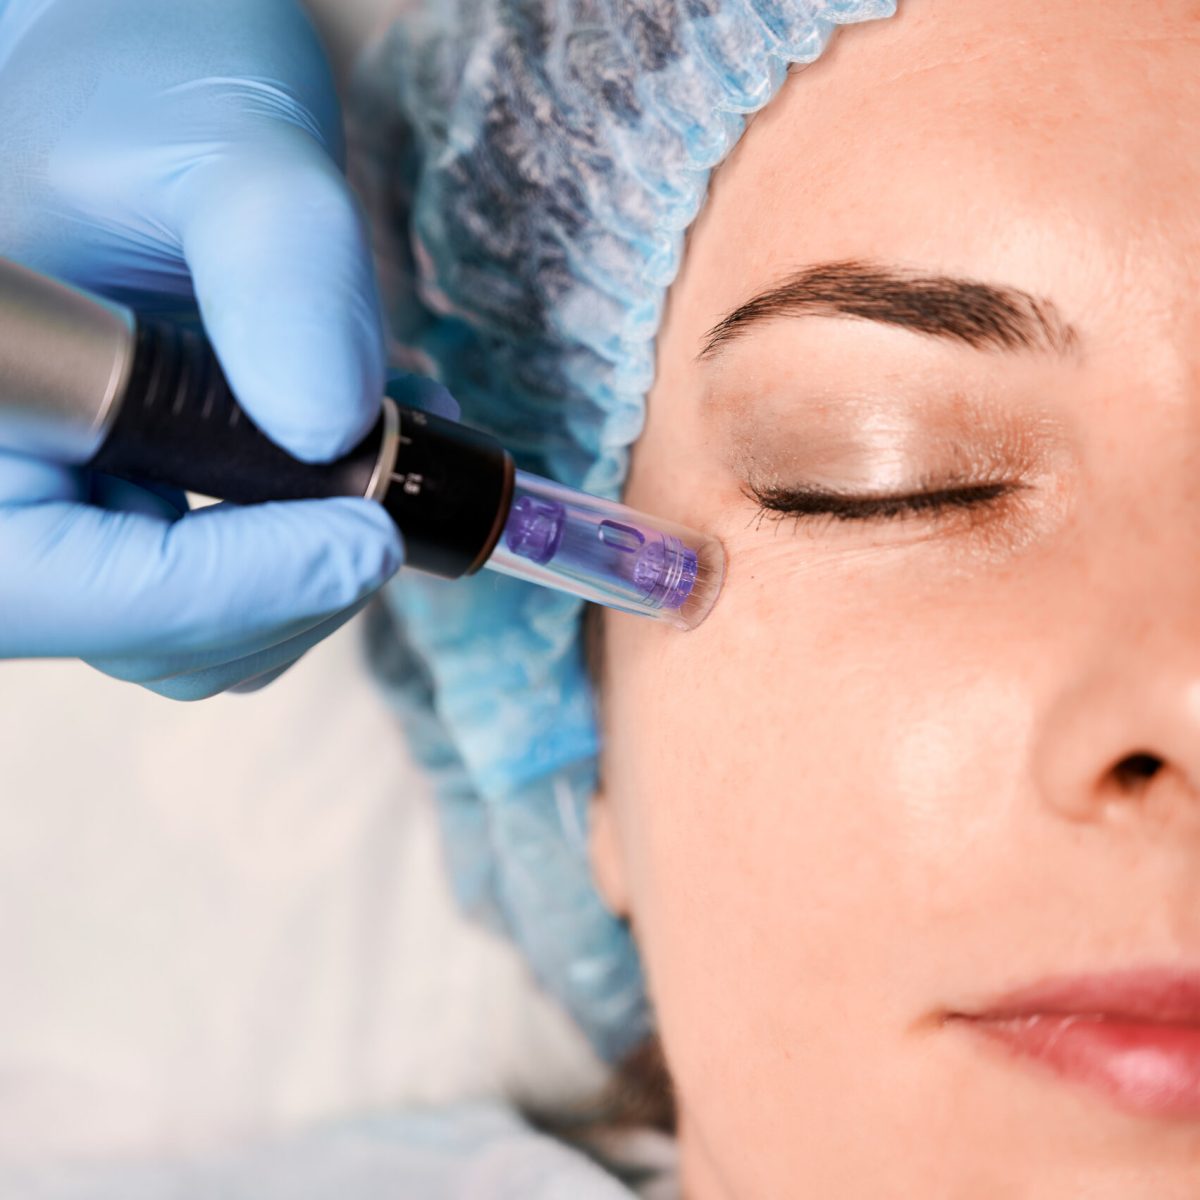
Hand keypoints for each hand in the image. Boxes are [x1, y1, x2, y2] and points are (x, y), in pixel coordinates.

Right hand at [0, 0, 402, 697]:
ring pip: (191, 630)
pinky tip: (363, 462)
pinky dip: (312, 552)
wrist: (155, 79)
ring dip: (312, 577)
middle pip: (134, 629)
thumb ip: (280, 273)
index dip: (218, 590)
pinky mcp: (129, 496)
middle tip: (389, 502)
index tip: (364, 539)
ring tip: (386, 461)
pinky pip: (224, 584)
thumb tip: (327, 426)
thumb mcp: (229, 152)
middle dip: (286, 592)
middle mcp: (8, 464)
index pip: (50, 577)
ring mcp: (68, 492)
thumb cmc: (159, 80)